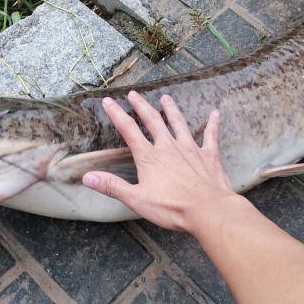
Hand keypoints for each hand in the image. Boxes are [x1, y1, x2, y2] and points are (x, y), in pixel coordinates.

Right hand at [82, 90, 240, 231]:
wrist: (207, 209)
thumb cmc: (171, 207)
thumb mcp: (136, 199)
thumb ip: (112, 186)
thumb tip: (87, 177)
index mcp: (149, 157)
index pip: (129, 130)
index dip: (117, 115)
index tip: (108, 101)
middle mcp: (168, 147)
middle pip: (153, 121)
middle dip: (142, 106)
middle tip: (134, 94)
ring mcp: (190, 149)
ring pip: (179, 124)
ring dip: (172, 110)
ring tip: (166, 97)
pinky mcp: (209, 155)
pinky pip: (211, 136)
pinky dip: (213, 124)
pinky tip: (215, 113)